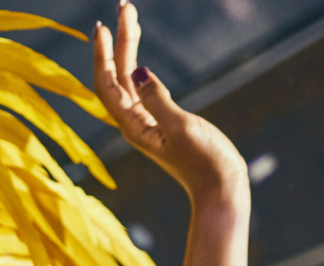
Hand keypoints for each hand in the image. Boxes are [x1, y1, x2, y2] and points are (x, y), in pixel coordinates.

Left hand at [93, 2, 246, 203]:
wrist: (220, 190)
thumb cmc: (205, 162)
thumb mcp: (182, 128)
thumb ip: (158, 100)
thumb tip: (138, 72)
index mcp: (133, 126)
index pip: (108, 84)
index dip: (103, 54)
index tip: (102, 26)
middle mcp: (134, 123)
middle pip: (117, 75)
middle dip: (119, 39)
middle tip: (123, 5)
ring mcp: (147, 123)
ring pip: (129, 80)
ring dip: (128, 49)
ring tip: (131, 18)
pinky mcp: (162, 124)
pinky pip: (141, 90)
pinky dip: (138, 69)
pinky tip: (137, 58)